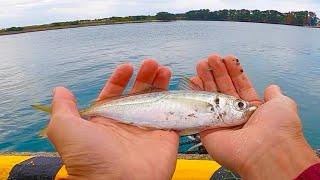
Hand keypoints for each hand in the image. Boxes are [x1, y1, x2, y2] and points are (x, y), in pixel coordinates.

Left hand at [47, 59, 178, 179]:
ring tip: (163, 69)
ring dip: (159, 84)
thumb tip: (60, 91)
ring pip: (155, 101)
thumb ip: (63, 108)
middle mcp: (126, 123)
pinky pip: (172, 115)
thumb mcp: (65, 129)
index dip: (119, 79)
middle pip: (137, 94)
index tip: (126, 67)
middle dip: (143, 76)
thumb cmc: (90, 158)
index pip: (114, 94)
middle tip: (151, 63)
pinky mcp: (165, 136)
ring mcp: (146, 129)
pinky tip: (175, 88)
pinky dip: (175, 101)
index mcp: (105, 121)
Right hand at [192, 54, 319, 178]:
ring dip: (206, 79)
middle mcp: (235, 114)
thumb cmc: (277, 128)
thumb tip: (272, 88)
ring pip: (211, 96)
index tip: (227, 58)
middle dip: (217, 72)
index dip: (233, 72)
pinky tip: (193, 80)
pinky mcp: (207, 128)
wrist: (264, 151)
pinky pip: (199, 109)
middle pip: (223, 88)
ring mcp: (220, 120)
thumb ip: (275, 95)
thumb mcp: (282, 105)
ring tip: (201, 63)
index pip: (240, 85)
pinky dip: (195, 94)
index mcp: (252, 108)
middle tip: (211, 58)